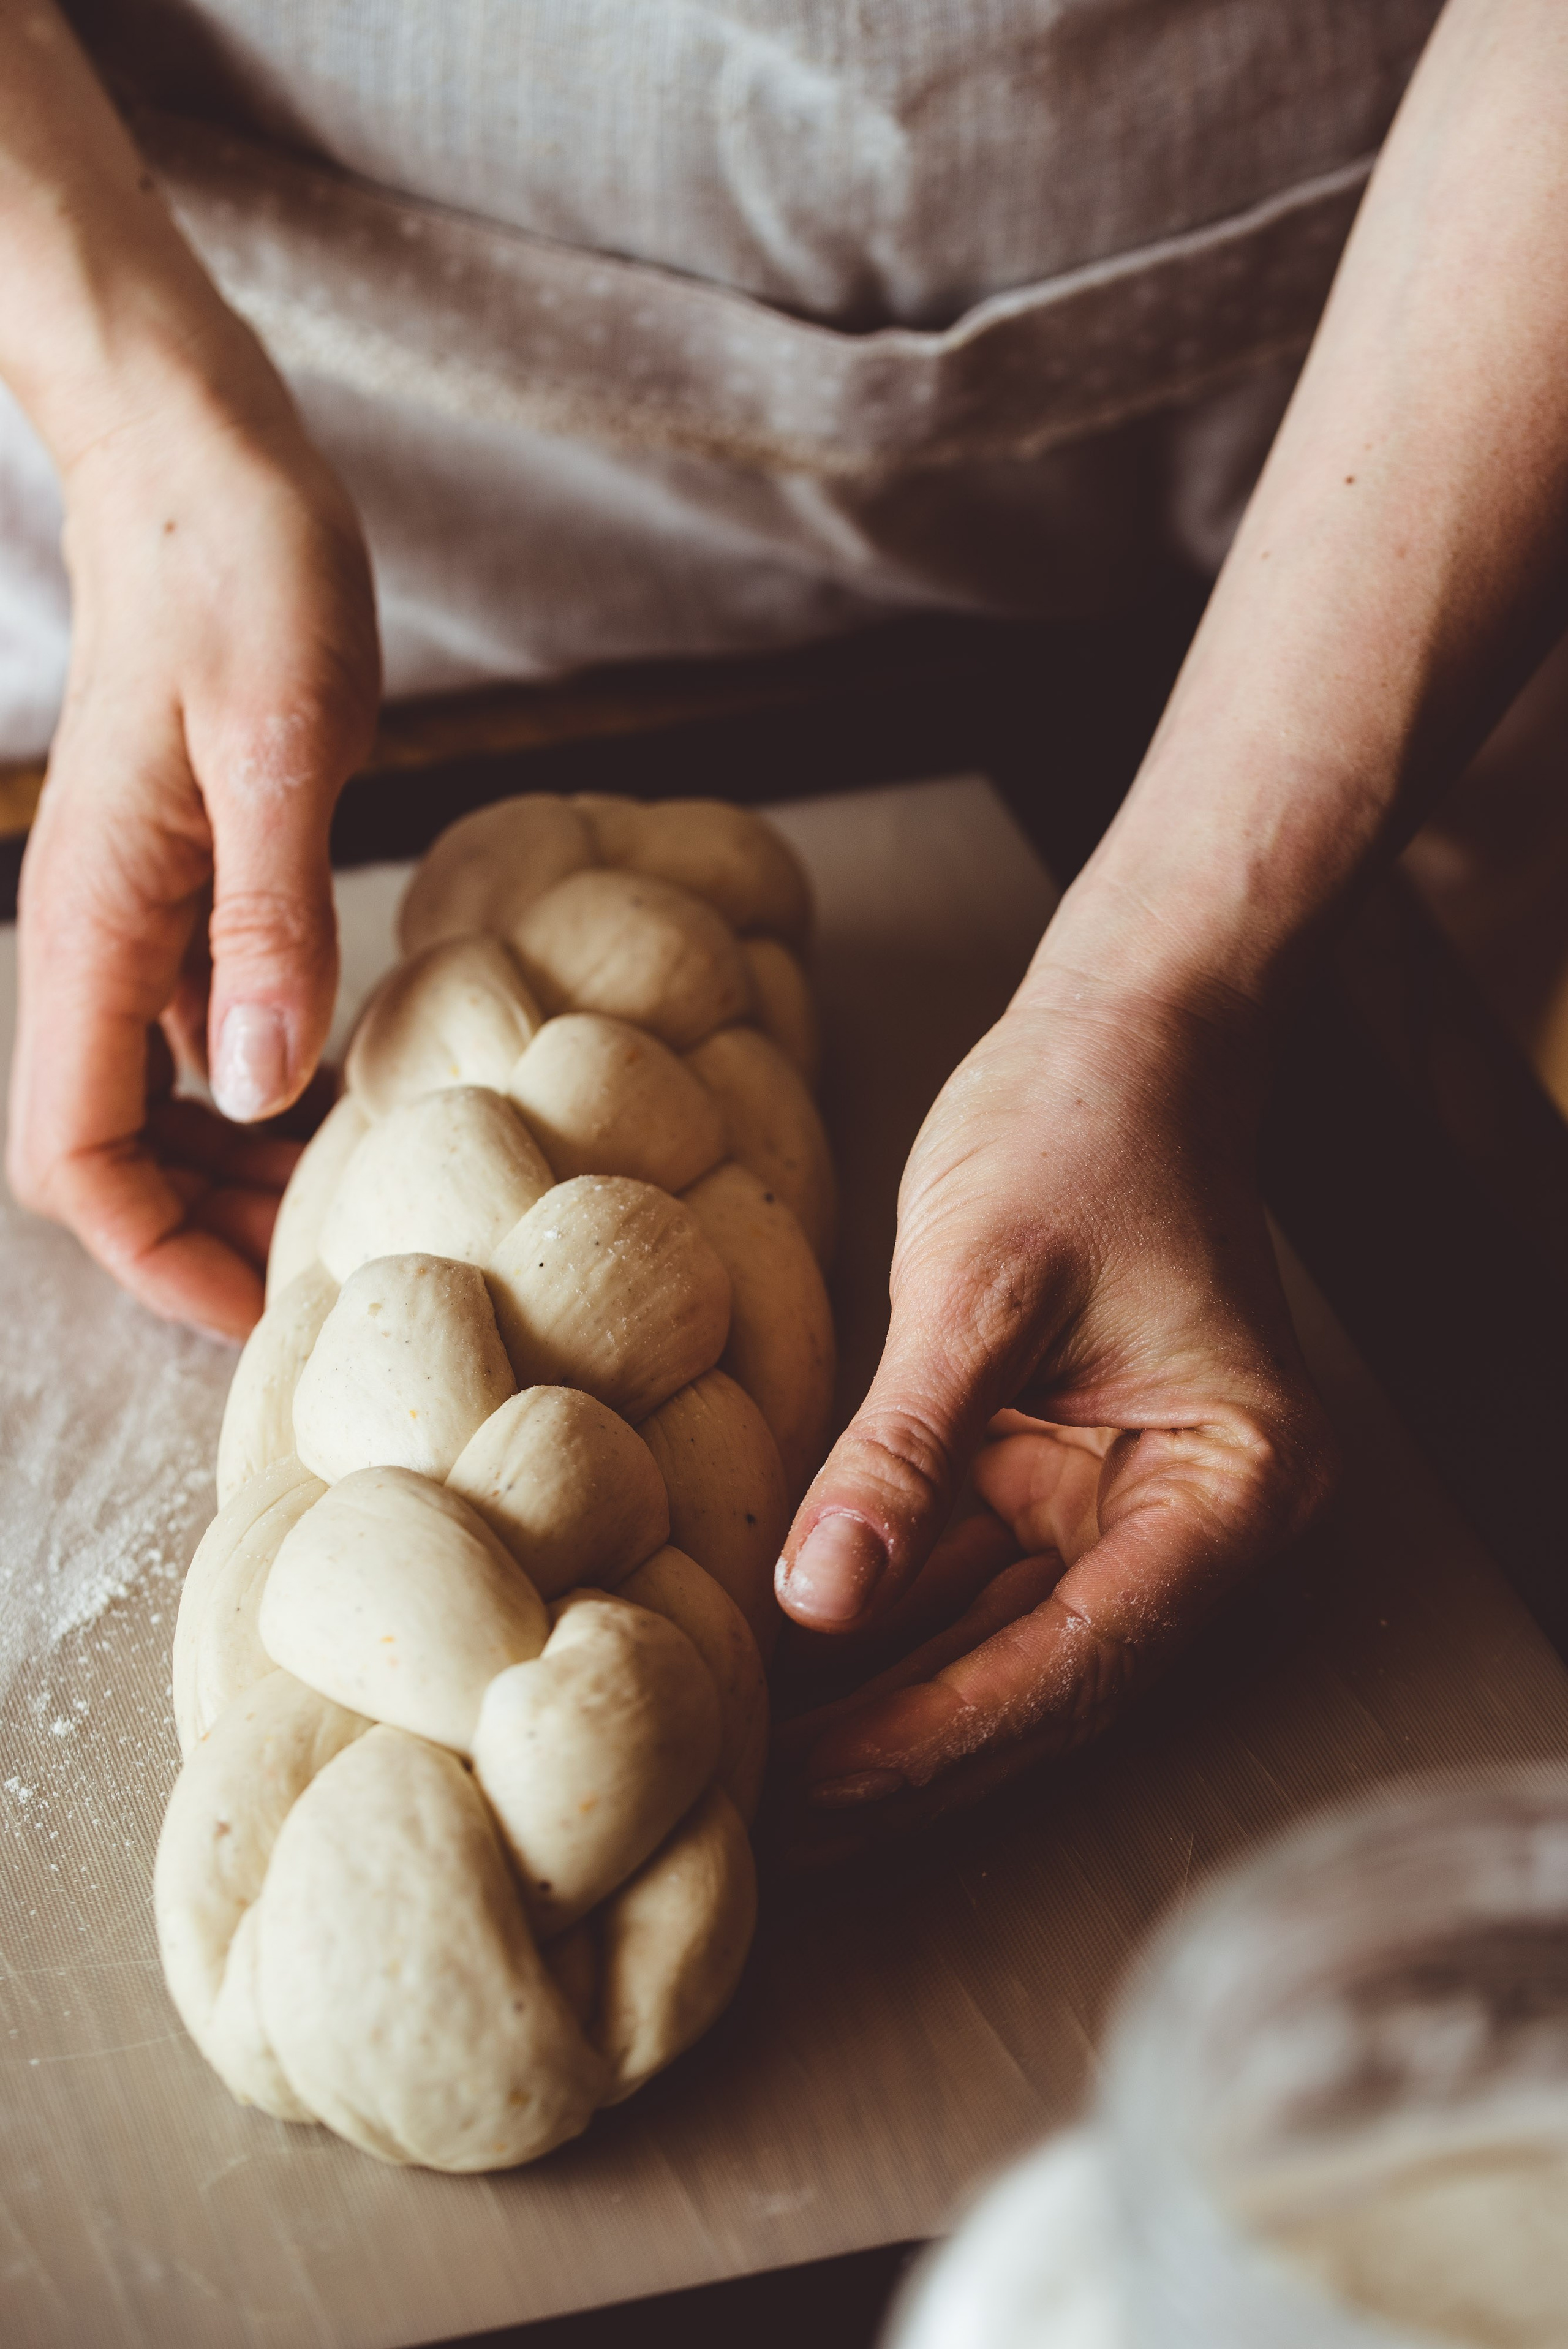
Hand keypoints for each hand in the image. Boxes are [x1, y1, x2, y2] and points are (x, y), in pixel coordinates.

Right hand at [6, 375, 379, 1336]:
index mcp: (94, 927)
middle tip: (342, 1264)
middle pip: (114, 1152)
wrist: (203, 458)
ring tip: (355, 1194)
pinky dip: (264, 1088)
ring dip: (240, 1171)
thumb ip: (267, 923)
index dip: (158, 1256)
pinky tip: (351, 1088)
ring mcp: (138, 915)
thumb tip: (261, 1095)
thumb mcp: (276, 743)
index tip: (265, 1309)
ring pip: (159, 1101)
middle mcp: (99, 939)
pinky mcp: (188, 882)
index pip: (77, 1156)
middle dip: (208, 1233)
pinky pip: (203, 1029)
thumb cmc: (239, 571)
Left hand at [772, 970, 1335, 1848]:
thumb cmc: (1078, 1127)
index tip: (815, 1787)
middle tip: (761, 1826)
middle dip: (902, 1752)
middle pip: (1040, 1680)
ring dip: (881, 1709)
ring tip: (753, 1776)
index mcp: (1232, 1485)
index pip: (1081, 1655)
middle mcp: (1195, 1522)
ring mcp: (1122, 1506)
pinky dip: (879, 1628)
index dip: (939, 1731)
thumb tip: (821, 1599)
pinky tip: (785, 1674)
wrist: (1116, 1037)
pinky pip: (963, 1581)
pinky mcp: (1051, 1477)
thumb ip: (906, 1446)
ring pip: (994, 1648)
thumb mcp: (983, 1279)